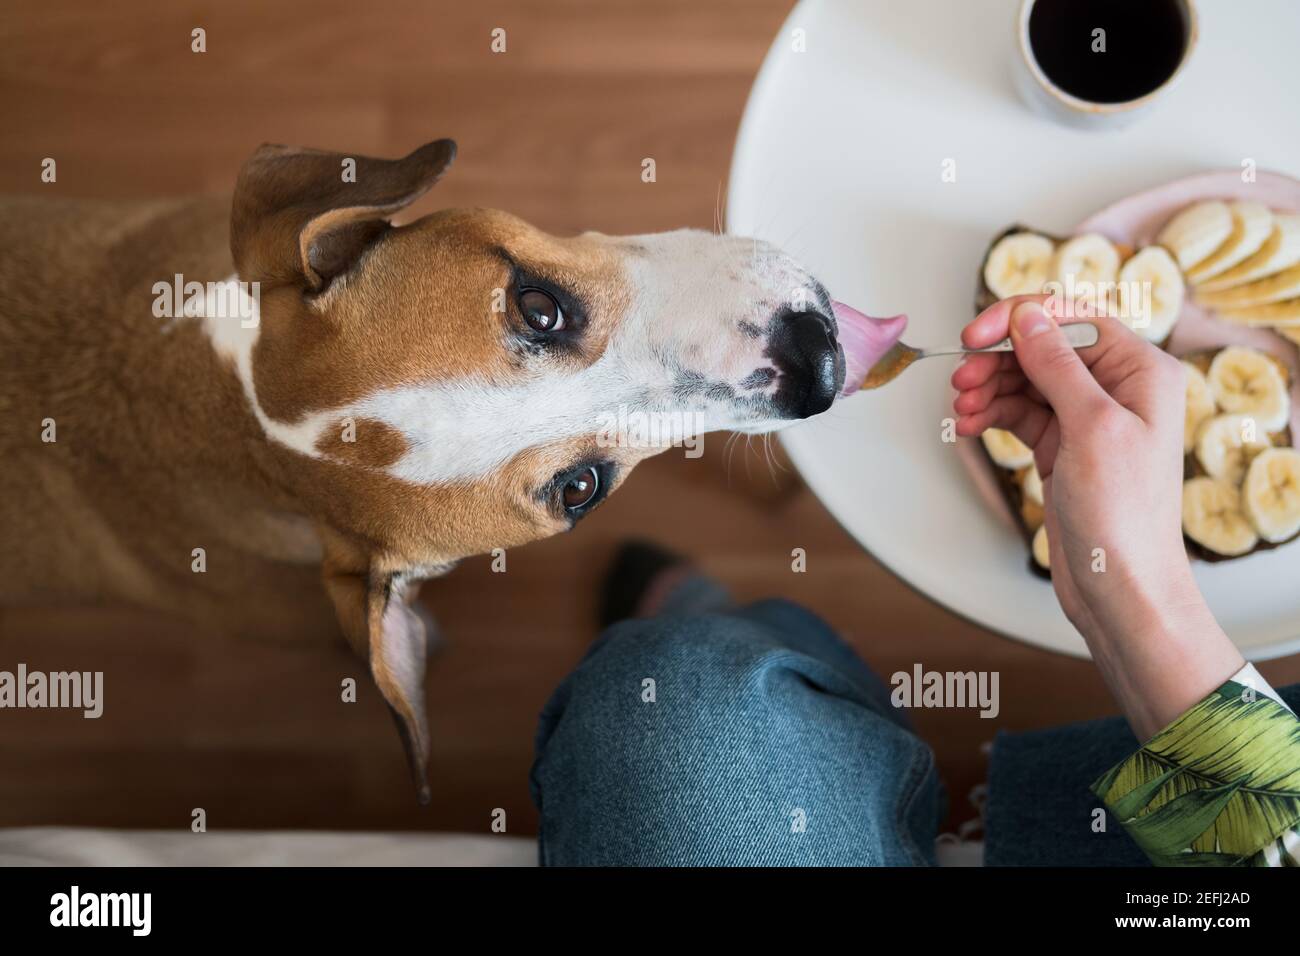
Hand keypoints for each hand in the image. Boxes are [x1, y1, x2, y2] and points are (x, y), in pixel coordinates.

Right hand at [952, 296, 1242, 738]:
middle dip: (998, 358)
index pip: (1074, 318)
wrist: (1119, 585)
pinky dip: (992, 415)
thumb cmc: (1123, 515)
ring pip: (1026, 381)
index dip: (1020, 318)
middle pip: (1044, 347)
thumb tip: (1029, 317)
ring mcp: (1088, 419)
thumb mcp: (1091, 427)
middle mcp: (1118, 389)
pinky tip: (968, 426)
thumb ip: (1058, 366)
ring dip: (989, 388)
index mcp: (1141, 371)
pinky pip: (1020, 414)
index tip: (975, 334)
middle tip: (960, 378)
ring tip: (961, 408)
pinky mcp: (1063, 448)